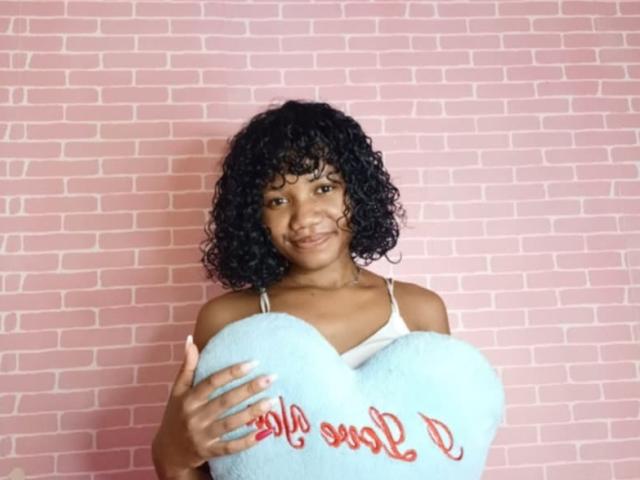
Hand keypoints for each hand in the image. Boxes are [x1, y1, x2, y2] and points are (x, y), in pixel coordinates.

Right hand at [151, 335, 276, 478]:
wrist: (168, 450)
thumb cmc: (177, 413)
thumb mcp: (177, 390)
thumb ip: (187, 366)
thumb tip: (190, 339)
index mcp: (188, 399)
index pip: (212, 382)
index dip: (232, 372)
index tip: (254, 362)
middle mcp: (194, 417)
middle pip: (225, 401)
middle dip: (249, 389)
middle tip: (271, 377)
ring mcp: (201, 436)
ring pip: (230, 424)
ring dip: (252, 413)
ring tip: (272, 401)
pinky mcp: (209, 452)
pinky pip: (230, 447)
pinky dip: (247, 441)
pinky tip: (264, 433)